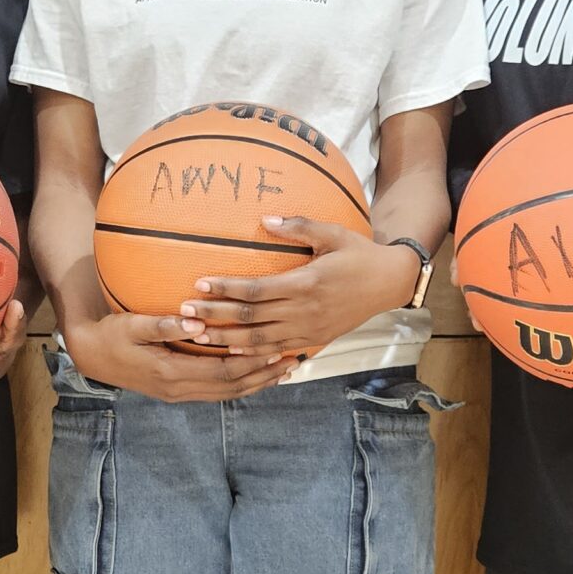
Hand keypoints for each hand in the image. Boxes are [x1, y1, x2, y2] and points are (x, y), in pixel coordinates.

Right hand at [67, 309, 298, 402]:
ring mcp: (178, 393)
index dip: (250, 362)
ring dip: (256, 383)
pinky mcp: (177, 391)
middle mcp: (178, 389)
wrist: (91, 355)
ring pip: (226, 393)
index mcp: (170, 372)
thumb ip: (162, 325)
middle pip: (231, 386)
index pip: (221, 371)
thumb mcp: (131, 326)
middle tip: (292, 361)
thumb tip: (193, 324)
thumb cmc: (111, 335)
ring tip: (283, 371)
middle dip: (263, 375)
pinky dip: (240, 384)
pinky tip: (254, 376)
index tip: (275, 350)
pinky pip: (216, 391)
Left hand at [176, 221, 423, 355]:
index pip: (256, 290)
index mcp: (306, 283)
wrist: (389, 283)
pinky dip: (252, 353)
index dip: (225, 288)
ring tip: (197, 337)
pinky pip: (277, 350)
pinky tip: (231, 352)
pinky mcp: (314, 341)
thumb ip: (299, 227)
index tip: (198, 284)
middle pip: (250, 318)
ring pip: (259, 340)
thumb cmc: (359, 253)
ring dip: (225, 340)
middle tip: (183, 314)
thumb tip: (265, 220)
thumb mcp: (333, 233)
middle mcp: (304, 312)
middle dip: (214, 317)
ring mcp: (309, 330)